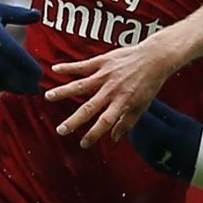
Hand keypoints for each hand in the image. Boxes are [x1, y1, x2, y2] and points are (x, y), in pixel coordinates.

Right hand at [0, 4, 43, 93]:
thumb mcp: (0, 11)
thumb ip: (20, 15)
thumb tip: (38, 15)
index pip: (15, 54)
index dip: (29, 67)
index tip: (40, 75)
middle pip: (8, 71)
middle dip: (24, 82)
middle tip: (37, 88)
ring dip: (14, 88)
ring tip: (27, 90)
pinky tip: (11, 88)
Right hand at [47, 37, 182, 147]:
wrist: (155, 58)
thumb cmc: (149, 83)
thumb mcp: (142, 106)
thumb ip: (127, 122)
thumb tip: (114, 139)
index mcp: (122, 103)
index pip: (105, 123)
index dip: (94, 134)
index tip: (83, 144)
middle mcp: (112, 90)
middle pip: (90, 107)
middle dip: (74, 121)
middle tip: (60, 130)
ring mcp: (106, 75)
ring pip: (81, 85)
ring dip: (64, 91)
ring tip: (48, 97)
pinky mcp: (103, 61)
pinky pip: (83, 65)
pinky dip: (68, 67)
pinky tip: (54, 69)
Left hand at [128, 100, 202, 187]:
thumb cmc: (197, 140)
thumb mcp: (182, 121)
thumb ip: (161, 111)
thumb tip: (147, 100)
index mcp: (162, 134)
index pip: (141, 118)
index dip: (137, 108)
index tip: (137, 99)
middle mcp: (153, 148)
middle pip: (135, 129)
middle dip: (133, 117)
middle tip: (135, 106)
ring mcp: (151, 157)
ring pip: (135, 139)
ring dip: (135, 128)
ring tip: (140, 118)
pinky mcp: (152, 163)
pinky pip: (140, 148)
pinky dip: (139, 138)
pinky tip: (144, 132)